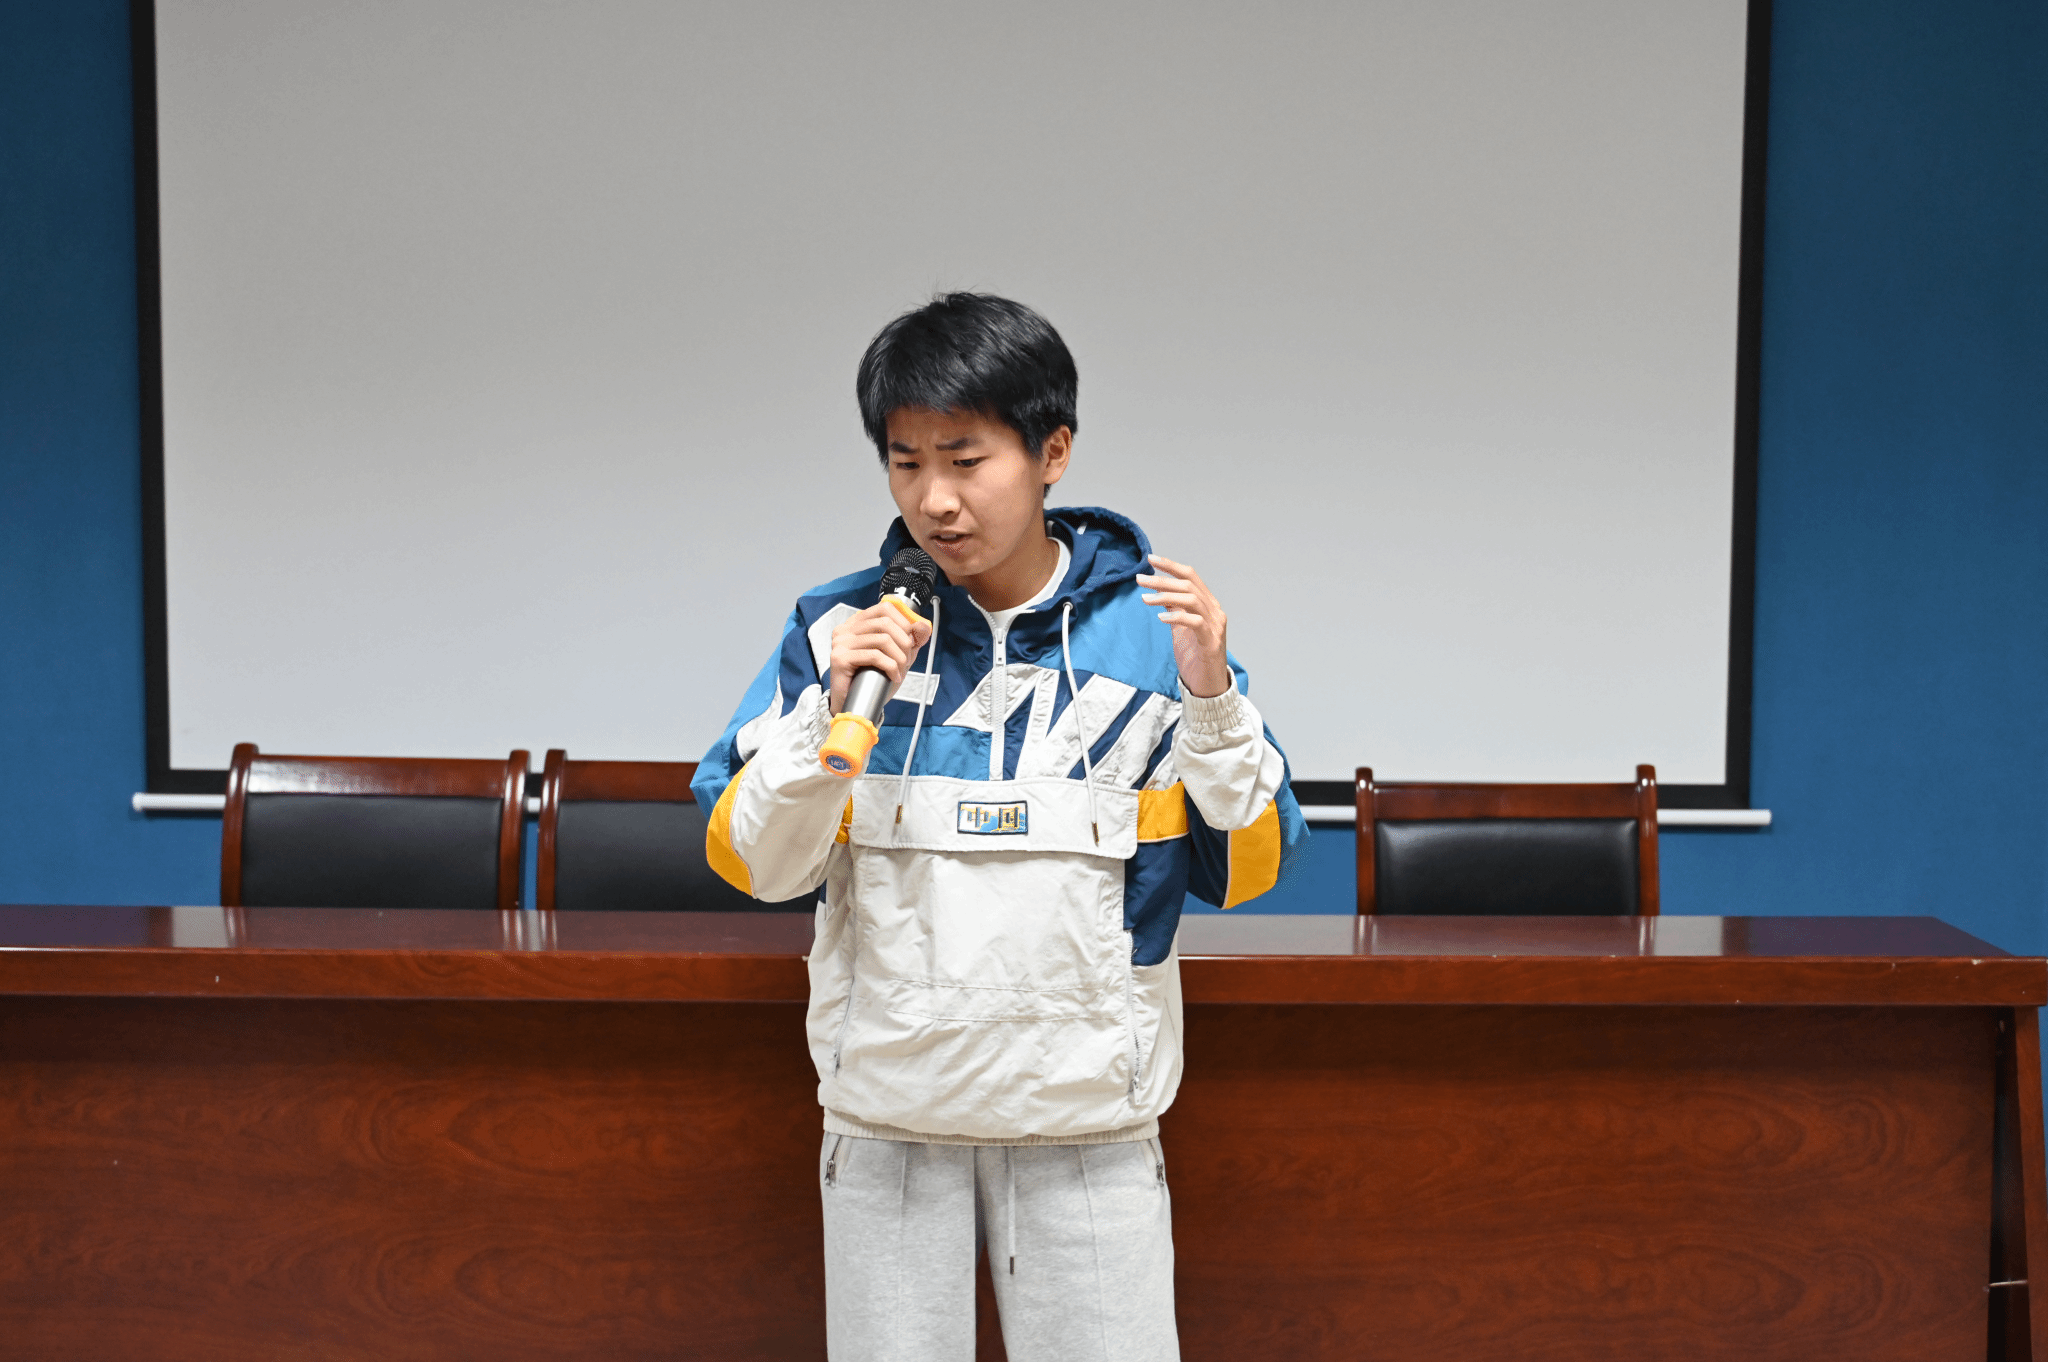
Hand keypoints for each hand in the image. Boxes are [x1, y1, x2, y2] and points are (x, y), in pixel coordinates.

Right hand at [829, 601, 932, 714]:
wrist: (856, 704)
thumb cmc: (873, 679)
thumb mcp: (897, 655)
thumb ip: (910, 639)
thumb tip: (922, 624)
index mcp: (857, 623)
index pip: (884, 608)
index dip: (903, 622)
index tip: (910, 640)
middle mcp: (846, 629)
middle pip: (885, 623)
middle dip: (903, 642)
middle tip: (906, 661)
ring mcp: (841, 642)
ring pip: (882, 639)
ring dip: (899, 658)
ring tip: (900, 671)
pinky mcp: (840, 658)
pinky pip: (873, 656)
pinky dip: (890, 667)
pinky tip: (893, 677)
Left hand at [1138, 553, 1230, 698]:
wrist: (1208, 686)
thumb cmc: (1195, 657)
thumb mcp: (1180, 628)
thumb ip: (1175, 609)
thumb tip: (1161, 592)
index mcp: (1208, 605)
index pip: (1190, 577)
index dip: (1171, 566)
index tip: (1150, 560)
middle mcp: (1214, 611)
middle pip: (1189, 585)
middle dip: (1163, 580)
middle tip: (1140, 579)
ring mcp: (1215, 626)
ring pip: (1193, 599)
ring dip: (1167, 596)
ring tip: (1145, 599)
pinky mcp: (1211, 642)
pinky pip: (1195, 622)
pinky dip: (1177, 616)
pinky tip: (1161, 617)